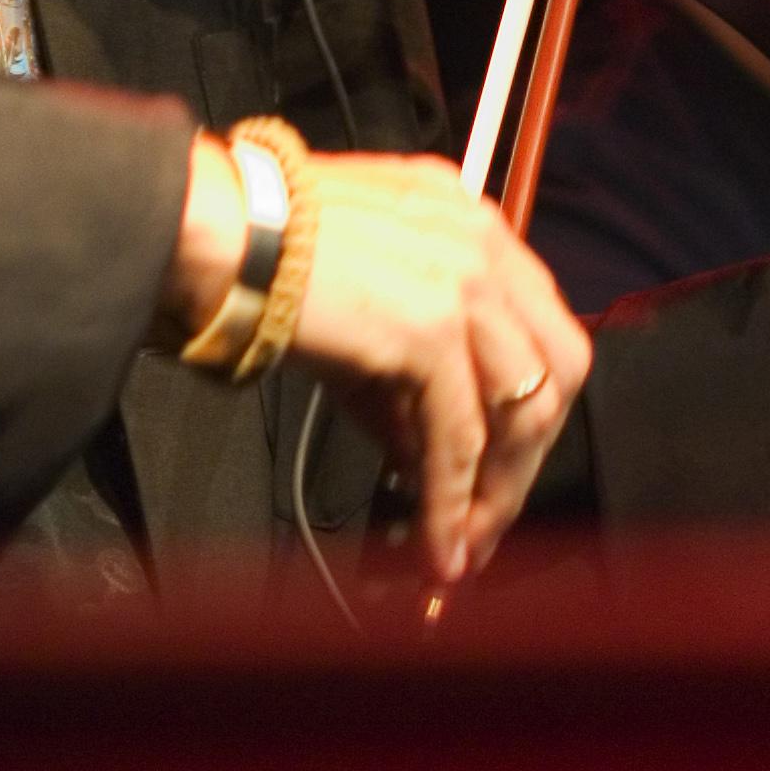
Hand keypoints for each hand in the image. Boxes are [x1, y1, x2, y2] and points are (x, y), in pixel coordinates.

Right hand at [168, 136, 589, 582]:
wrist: (214, 232)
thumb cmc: (262, 257)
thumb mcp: (360, 315)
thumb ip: (407, 385)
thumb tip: (427, 465)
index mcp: (471, 226)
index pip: (537, 330)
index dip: (527, 411)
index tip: (500, 472)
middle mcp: (482, 243)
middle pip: (555, 369)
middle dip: (527, 458)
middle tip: (487, 522)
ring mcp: (464, 281)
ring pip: (523, 408)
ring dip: (497, 491)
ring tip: (462, 544)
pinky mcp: (429, 327)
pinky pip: (458, 435)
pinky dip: (452, 500)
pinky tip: (438, 539)